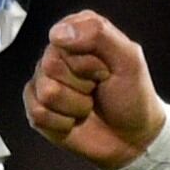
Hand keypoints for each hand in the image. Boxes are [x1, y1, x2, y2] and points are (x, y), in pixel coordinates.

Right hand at [22, 10, 164, 169]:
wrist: (132, 138)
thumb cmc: (133, 95)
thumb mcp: (128, 58)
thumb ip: (98, 34)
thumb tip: (57, 33)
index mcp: (78, 31)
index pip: (64, 38)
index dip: (89, 60)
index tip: (107, 69)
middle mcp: (57, 52)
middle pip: (51, 65)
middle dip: (83, 84)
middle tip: (98, 89)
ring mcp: (44, 80)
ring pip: (47, 92)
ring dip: (76, 105)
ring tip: (89, 105)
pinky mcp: (37, 107)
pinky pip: (38, 113)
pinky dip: (63, 123)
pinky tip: (74, 120)